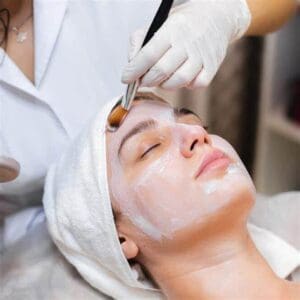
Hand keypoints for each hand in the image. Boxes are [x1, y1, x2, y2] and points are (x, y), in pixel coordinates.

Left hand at [122, 0, 250, 89]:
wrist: (215, 17)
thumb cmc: (181, 25)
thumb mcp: (158, 23)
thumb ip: (140, 41)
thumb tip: (131, 64)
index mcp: (172, 30)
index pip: (149, 54)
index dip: (134, 70)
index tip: (125, 78)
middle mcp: (187, 43)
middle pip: (162, 71)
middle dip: (147, 81)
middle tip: (142, 81)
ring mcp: (202, 56)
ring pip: (179, 81)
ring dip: (165, 85)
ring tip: (161, 79)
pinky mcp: (212, 66)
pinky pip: (196, 84)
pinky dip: (186, 85)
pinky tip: (181, 78)